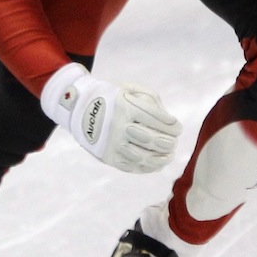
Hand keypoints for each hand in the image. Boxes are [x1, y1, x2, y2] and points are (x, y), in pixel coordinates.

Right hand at [40, 63, 180, 173]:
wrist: (78, 108)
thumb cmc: (110, 96)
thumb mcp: (129, 88)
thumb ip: (150, 99)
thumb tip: (167, 119)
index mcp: (125, 106)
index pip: (155, 119)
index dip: (171, 125)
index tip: (178, 128)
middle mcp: (118, 126)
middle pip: (150, 139)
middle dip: (168, 142)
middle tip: (174, 141)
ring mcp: (112, 144)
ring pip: (143, 157)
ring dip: (160, 158)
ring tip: (169, 155)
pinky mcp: (108, 157)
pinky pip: (131, 166)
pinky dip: (147, 167)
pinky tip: (157, 164)